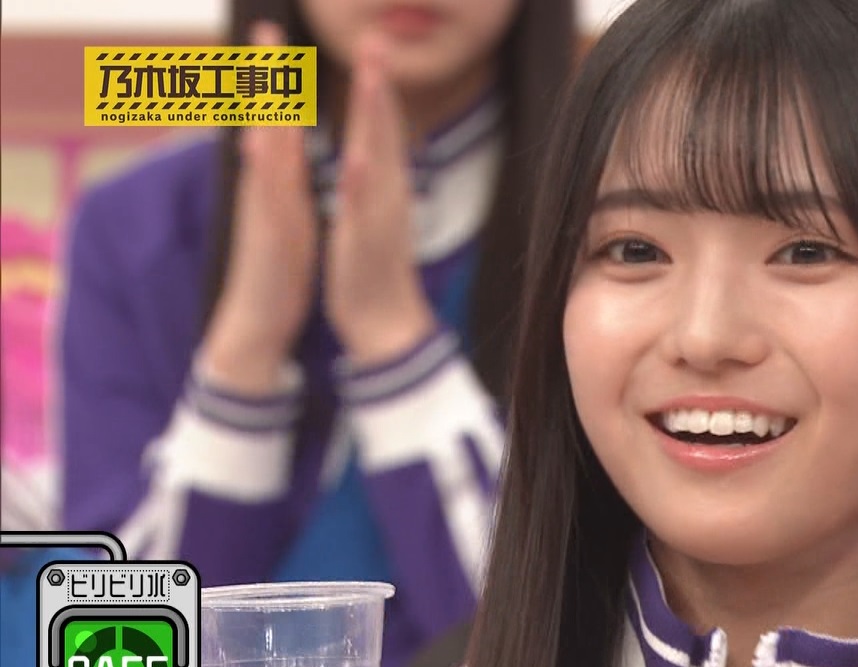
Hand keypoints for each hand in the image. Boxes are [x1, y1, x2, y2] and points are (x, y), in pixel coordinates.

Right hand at [199, 23, 319, 393]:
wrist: (259, 323)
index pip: (280, 122)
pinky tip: (262, 143)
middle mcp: (267, 189)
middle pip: (266, 123)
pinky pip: (268, 197)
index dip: (280, 80)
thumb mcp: (286, 214)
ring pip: (265, 152)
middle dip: (267, 77)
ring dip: (266, 112)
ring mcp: (264, 210)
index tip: (280, 38)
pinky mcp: (268, 236)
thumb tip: (277, 147)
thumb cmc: (277, 269)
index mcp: (279, 183)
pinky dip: (265, 169)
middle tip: (267, 31)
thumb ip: (282, 179)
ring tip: (267, 75)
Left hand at [325, 32, 435, 365]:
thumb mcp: (372, 213)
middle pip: (384, 129)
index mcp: (383, 185)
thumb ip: (373, 179)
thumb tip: (373, 151)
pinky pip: (364, 207)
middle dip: (379, 83)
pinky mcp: (367, 241)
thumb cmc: (373, 268)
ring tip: (371, 77)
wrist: (386, 323)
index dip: (376, 85)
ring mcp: (380, 214)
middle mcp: (388, 192)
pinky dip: (361, 180)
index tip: (373, 45)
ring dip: (375, 116)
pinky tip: (356, 155)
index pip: (380, 126)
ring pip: (378, 157)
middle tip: (378, 41)